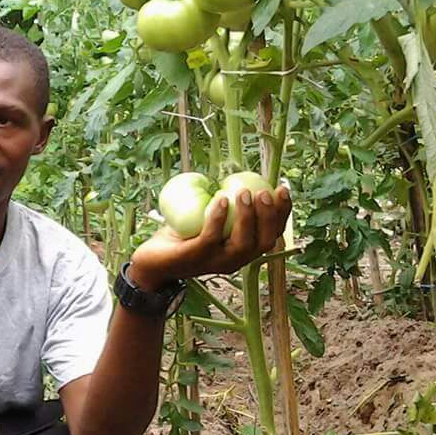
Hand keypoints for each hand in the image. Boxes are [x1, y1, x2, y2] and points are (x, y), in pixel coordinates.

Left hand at [130, 183, 291, 288]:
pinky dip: (218, 218)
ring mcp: (215, 262)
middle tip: (265, 192)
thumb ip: (223, 203)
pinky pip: (210, 238)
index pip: (272, 234)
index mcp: (243, 250)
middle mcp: (235, 260)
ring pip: (242, 244)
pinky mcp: (195, 258)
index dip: (282, 213)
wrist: (152, 261)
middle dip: (269, 216)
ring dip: (248, 217)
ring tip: (245, 193)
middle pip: (264, 241)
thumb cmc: (183, 236)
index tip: (283, 189)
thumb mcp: (207, 219)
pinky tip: (220, 199)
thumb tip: (232, 172)